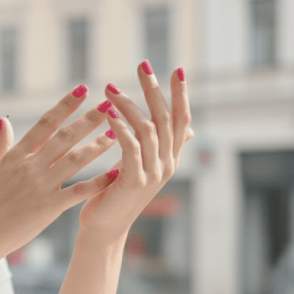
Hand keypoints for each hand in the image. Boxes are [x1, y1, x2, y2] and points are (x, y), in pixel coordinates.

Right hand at [0, 85, 118, 266]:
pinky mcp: (48, 207)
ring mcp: (40, 186)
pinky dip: (98, 183)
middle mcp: (30, 166)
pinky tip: (115, 173)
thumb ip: (0, 144)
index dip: (65, 105)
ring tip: (117, 134)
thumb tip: (2, 120)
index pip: (45, 123)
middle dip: (89, 119)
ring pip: (75, 160)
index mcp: (16, 155)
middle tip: (110, 105)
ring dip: (98, 145)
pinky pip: (78, 191)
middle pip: (65, 137)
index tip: (83, 89)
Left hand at [78, 64, 194, 242]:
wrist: (104, 229)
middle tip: (143, 64)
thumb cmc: (116, 196)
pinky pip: (130, 147)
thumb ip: (158, 146)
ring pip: (148, 129)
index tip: (177, 69)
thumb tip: (189, 130)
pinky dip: (120, 127)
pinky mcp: (135, 181)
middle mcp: (167, 164)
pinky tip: (108, 114)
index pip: (182, 120)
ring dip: (129, 105)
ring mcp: (153, 173)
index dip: (181, 94)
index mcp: (169, 159)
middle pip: (167, 118)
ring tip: (110, 89)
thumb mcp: (142, 167)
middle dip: (155, 89)